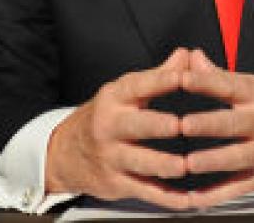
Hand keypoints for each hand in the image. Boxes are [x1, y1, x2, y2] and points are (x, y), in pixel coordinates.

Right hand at [45, 48, 191, 208]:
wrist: (65, 153)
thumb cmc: (106, 118)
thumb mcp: (125, 92)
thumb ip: (159, 75)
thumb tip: (188, 55)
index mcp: (115, 98)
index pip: (138, 86)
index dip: (161, 80)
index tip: (183, 77)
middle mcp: (110, 126)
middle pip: (136, 125)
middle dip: (157, 126)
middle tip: (179, 125)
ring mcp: (112, 156)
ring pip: (140, 162)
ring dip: (163, 165)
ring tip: (185, 166)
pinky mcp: (117, 183)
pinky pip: (145, 191)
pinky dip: (167, 198)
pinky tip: (187, 198)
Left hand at [179, 48, 253, 207]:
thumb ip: (222, 77)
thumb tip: (192, 57)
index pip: (230, 86)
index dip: (206, 82)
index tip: (182, 78)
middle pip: (233, 124)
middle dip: (207, 124)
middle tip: (182, 125)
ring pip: (236, 157)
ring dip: (212, 161)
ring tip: (189, 163)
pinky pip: (239, 187)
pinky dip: (217, 195)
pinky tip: (196, 197)